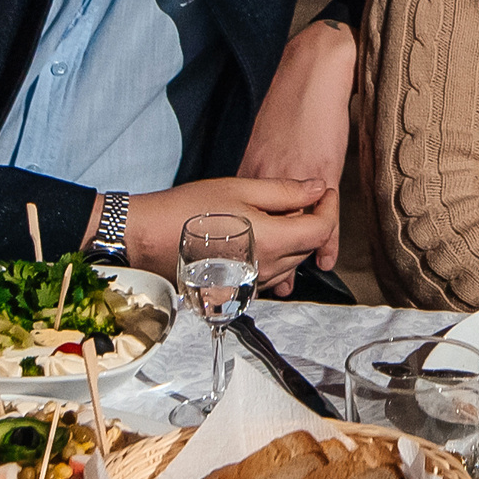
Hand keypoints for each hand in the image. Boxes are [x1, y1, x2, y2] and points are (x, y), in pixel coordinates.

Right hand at [118, 177, 338, 289]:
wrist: (147, 238)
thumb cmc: (188, 210)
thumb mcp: (242, 189)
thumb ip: (285, 191)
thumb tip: (317, 188)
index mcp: (273, 242)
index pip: (322, 230)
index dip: (330, 208)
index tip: (325, 192)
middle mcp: (267, 269)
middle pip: (308, 248)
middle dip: (312, 221)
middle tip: (301, 197)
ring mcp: (252, 283)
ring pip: (291, 263)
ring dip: (294, 240)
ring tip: (278, 214)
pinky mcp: (238, 289)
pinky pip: (270, 274)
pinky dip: (275, 255)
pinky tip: (258, 236)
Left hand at [239, 17, 356, 267]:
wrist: (313, 75)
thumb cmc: (291, 107)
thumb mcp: (266, 144)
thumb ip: (262, 173)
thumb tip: (258, 197)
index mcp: (253, 172)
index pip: (247, 219)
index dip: (246, 245)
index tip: (244, 267)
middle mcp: (269, 179)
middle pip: (266, 230)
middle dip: (266, 261)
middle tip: (268, 287)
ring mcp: (296, 178)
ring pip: (292, 229)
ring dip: (292, 259)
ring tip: (290, 284)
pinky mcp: (321, 172)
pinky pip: (321, 216)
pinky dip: (323, 241)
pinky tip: (324, 259)